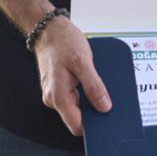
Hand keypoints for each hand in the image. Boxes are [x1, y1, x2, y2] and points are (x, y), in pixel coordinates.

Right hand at [33, 17, 110, 135]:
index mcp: (58, 96)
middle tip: (108, 101)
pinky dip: (84, 92)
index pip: (76, 126)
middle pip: (77, 117)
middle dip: (93, 112)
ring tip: (98, 86)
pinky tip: (90, 81)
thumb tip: (104, 106)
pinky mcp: (57, 86)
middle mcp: (53, 98)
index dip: (93, 127)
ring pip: (76, 106)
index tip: (107, 121)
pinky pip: (73, 96)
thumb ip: (94, 86)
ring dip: (89, 100)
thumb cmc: (62, 41)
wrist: (48, 28)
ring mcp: (54, 93)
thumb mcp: (83, 62)